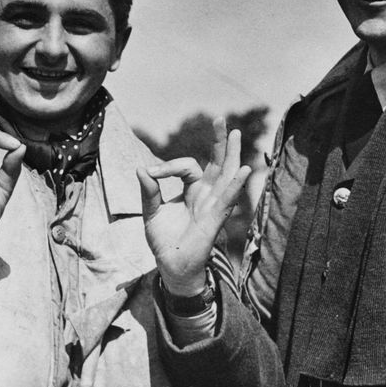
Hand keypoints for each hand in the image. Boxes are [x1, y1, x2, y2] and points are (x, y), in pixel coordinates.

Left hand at [136, 118, 251, 294]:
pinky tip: (244, 170)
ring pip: (227, 176)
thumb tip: (141, 169)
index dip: (167, 167)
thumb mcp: (152, 213)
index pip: (186, 167)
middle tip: (219, 119)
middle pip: (217, 163)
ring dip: (232, 155)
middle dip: (219, 142)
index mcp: (192, 191)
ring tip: (236, 134)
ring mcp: (213, 206)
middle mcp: (206, 195)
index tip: (150, 174)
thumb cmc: (164, 241)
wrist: (170, 267)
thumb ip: (149, 192)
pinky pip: (227, 200)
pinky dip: (235, 185)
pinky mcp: (215, 220)